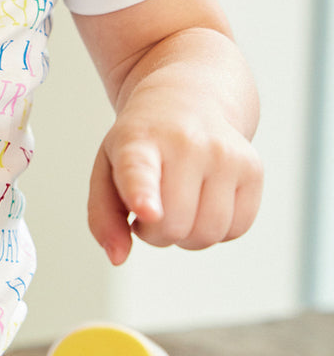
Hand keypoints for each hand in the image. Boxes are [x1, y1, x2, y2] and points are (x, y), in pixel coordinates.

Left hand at [87, 84, 262, 265]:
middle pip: (172, 226)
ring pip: (206, 235)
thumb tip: (118, 258)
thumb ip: (103, 217)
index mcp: (138, 139)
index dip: (142, 194)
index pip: (140, 170)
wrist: (190, 97)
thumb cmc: (143, 143)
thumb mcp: (107, 168)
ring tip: (177, 203)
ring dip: (186, 235)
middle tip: (150, 208)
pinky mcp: (253, 168)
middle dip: (155, 232)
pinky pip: (235, 230)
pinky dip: (216, 229)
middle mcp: (186, 142)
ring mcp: (225, 154)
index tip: (146, 211)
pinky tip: (204, 200)